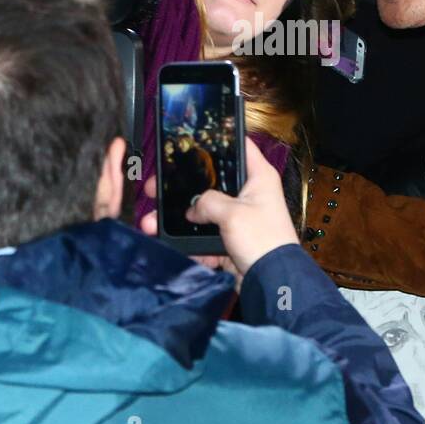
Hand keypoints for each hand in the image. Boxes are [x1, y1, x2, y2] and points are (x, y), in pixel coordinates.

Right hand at [140, 138, 296, 277]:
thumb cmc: (263, 241)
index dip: (218, 140)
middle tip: (157, 186)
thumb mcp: (232, 213)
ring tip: (152, 221)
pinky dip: (187, 241)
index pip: (240, 147)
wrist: (272, 283)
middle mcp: (249, 194)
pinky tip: (167, 240)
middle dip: (183, 187)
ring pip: (203, 212)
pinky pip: (203, 236)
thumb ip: (207, 202)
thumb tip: (192, 208)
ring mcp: (239, 218)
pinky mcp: (230, 240)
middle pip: (212, 182)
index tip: (192, 141)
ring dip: (179, 218)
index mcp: (258, 177)